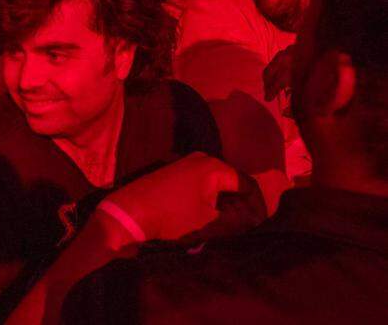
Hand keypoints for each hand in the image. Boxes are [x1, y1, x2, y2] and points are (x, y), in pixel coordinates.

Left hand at [104, 153, 251, 242]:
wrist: (128, 213)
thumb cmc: (172, 217)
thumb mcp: (209, 223)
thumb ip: (237, 220)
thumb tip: (253, 219)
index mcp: (213, 166)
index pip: (247, 184)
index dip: (257, 206)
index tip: (260, 225)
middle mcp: (200, 159)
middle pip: (232, 183)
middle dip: (240, 206)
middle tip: (244, 228)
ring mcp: (184, 165)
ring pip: (216, 186)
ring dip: (224, 206)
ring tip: (226, 227)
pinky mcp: (173, 175)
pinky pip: (200, 186)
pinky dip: (209, 202)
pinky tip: (208, 220)